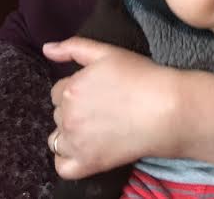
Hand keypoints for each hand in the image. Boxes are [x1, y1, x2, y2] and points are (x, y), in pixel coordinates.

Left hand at [43, 38, 181, 178]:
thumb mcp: (107, 52)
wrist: (166, 108)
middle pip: (58, 114)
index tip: (98, 90)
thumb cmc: (140, 76)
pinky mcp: (87, 164)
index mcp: (70, 89)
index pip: (59, 91)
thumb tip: (47, 49)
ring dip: (70, 133)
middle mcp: (67, 116)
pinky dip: (68, 159)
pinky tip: (85, 148)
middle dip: (75, 109)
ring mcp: (76, 142)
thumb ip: (74, 47)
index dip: (77, 89)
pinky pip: (62, 166)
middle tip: (103, 106)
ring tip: (96, 126)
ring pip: (57, 139)